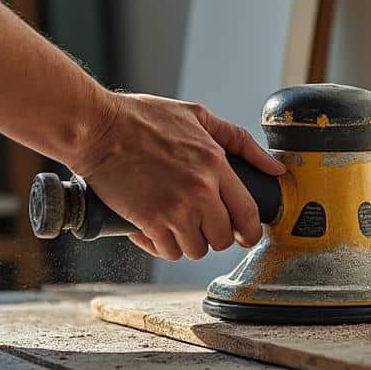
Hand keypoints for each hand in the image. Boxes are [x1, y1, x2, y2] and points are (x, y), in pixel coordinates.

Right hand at [69, 92, 285, 260]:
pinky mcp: (149, 222)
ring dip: (188, 243)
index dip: (250, 232)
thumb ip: (239, 140)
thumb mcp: (198, 118)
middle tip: (202, 226)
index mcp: (215, 165)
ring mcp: (174, 209)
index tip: (245, 235)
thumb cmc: (142, 119)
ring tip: (176, 227)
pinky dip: (162, 246)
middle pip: (223, 238)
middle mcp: (200, 191)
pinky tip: (155, 231)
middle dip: (215, 236)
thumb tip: (274, 167)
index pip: (248, 214)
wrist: (96, 128)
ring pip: (196, 250)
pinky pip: (167, 251)